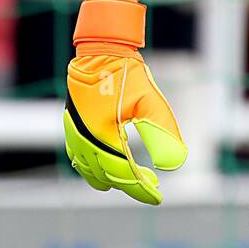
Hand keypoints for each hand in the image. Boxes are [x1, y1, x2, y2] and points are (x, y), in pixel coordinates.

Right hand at [65, 0, 186, 204]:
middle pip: (108, 176)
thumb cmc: (126, 74)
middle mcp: (82, 140)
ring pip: (91, 172)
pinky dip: (96, 169)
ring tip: (137, 179)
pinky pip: (81, 160)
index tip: (159, 197)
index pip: (124, 174)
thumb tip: (176, 163)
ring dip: (114, 178)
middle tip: (155, 186)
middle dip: (132, 184)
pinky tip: (111, 167)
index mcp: (100, 136)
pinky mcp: (72, 128)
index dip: (142, 189)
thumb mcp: (150, 101)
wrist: (101, 50)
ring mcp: (74, 135)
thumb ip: (161, 132)